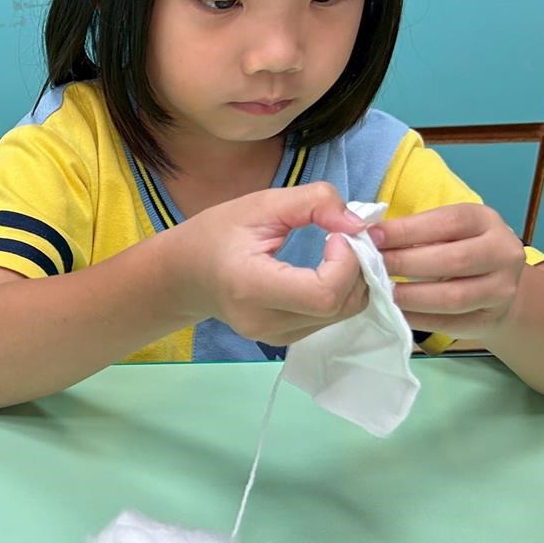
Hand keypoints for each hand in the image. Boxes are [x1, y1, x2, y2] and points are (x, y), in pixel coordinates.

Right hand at [178, 180, 370, 346]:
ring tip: (337, 252)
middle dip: (356, 269)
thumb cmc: (216, 234)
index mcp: (251, 286)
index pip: (323, 292)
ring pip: (342, 314)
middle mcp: (264, 321)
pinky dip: (340, 292)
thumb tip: (357, 224)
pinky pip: (330, 319)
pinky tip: (326, 271)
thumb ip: (312, 202)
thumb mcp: (260, 204)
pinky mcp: (284, 340)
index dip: (345, 262)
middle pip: (338, 305)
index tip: (335, 234)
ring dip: (353, 281)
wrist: (186, 275)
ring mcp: (275, 337)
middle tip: (345, 238)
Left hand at [370, 203, 525, 339]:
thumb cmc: (453, 248)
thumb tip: (364, 234)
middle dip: (405, 263)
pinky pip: (450, 323)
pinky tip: (396, 313)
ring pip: (453, 297)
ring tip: (382, 292)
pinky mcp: (491, 319)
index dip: (407, 230)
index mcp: (485, 221)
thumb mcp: (440, 229)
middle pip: (453, 260)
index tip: (371, 237)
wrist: (493, 283)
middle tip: (371, 267)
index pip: (447, 222)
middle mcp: (503, 252)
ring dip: (411, 296)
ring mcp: (503, 289)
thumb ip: (411, 230)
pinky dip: (418, 319)